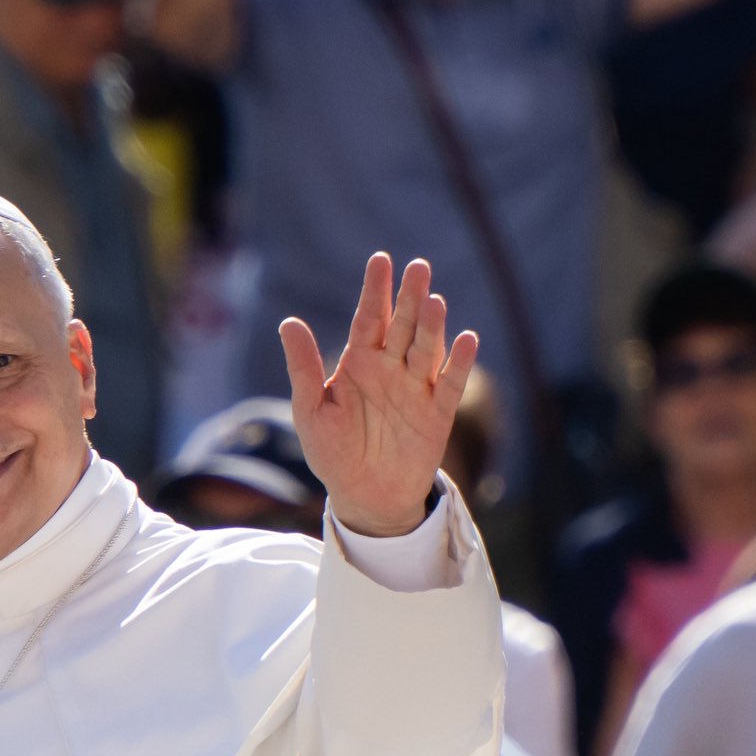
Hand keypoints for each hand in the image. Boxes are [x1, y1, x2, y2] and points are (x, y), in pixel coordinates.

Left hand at [281, 253, 478, 534]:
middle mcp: (390, 368)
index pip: (369, 318)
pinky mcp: (436, 413)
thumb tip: (288, 321)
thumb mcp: (310, 409)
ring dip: (432, 326)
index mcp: (358, 362)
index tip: (381, 259)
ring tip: (435, 300)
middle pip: (403, 326)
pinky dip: (458, 363)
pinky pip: (449, 384)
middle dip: (410, 298)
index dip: (376, 290)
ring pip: (426, 349)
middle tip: (418, 267)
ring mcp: (415, 388)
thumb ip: (303, 367)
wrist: (362, 496)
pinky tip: (467, 338)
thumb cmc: (332, 451)